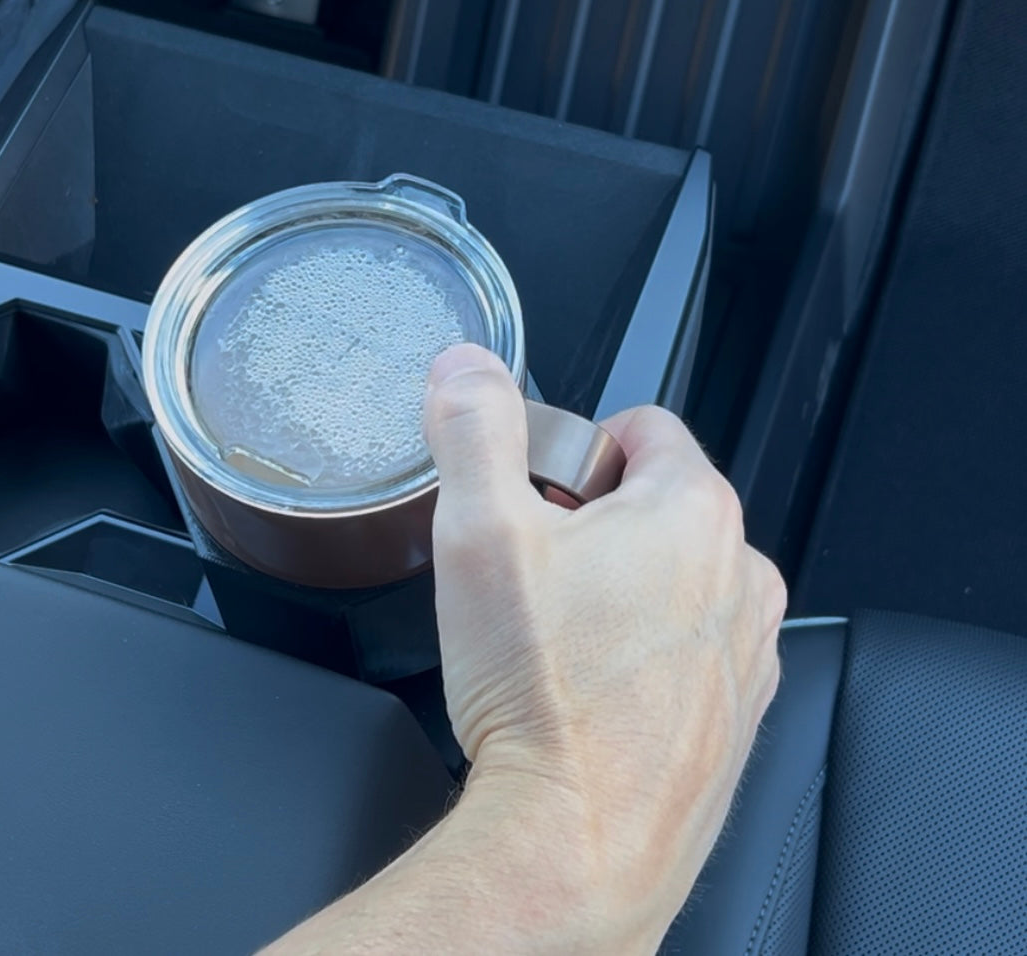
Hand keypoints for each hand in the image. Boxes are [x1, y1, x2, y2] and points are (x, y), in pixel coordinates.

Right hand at [424, 344, 785, 949]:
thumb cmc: (544, 696)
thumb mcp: (479, 531)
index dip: (574, 447)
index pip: (641, 425)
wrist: (578, 842)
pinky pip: (685, 650)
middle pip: (655, 502)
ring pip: (671, 579)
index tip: (537, 492)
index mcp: (693, 511)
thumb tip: (464, 367)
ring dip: (618, 587)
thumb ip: (474, 428)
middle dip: (591, 519)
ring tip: (556, 634)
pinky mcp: (734, 715)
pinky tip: (586, 686)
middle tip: (532, 568)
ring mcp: (746, 653)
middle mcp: (739, 576)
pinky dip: (640, 652)